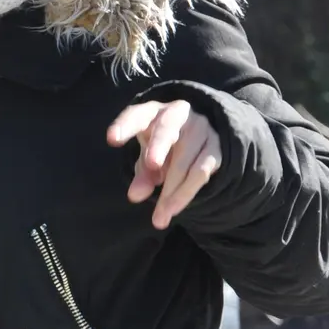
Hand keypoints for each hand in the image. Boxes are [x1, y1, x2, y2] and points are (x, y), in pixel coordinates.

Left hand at [107, 100, 222, 229]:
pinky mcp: (216, 147)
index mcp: (153, 113)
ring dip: (171, 189)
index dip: (125, 126)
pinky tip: (173, 209)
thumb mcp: (149, 158)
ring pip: (185, 158)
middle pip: (167, 127)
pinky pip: (201, 170)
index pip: (137, 115)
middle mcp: (178, 114)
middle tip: (151, 164)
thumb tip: (135, 196)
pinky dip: (186, 191)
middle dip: (159, 145)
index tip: (112, 139)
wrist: (206, 138)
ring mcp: (201, 128)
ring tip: (159, 216)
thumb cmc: (165, 147)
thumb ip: (143, 174)